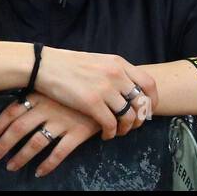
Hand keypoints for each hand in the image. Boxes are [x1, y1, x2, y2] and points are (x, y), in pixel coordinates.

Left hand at [0, 93, 111, 177]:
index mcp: (41, 94)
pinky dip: (47, 165)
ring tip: (11, 167)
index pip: (13, 110)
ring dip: (21, 157)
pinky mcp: (78, 132)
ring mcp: (63, 121)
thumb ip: (38, 92)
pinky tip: (39, 173)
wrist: (109, 86)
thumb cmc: (80, 83)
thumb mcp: (56, 84)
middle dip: (4, 144)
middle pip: (19, 129)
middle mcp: (48, 108)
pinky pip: (59, 153)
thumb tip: (18, 103)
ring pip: (36, 143)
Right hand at [32, 47, 155, 138]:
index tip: (148, 111)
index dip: (152, 101)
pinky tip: (104, 135)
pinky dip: (111, 133)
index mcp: (118, 63)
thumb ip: (114, 72)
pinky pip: (111, 125)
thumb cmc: (68, 64)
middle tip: (133, 126)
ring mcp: (104, 88)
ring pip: (129, 116)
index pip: (149, 83)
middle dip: (141, 118)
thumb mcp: (97, 60)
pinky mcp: (92, 103)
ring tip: (117, 132)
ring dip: (126, 129)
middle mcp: (116, 74)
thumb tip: (127, 88)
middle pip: (142, 102)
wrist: (44, 66)